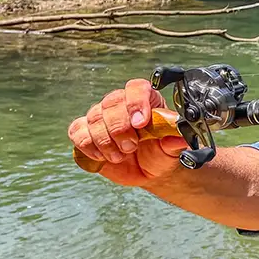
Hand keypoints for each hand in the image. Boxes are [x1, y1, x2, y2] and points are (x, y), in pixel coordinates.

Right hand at [67, 78, 188, 186]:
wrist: (149, 170)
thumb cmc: (162, 152)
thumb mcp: (172, 149)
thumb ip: (175, 141)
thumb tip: (181, 136)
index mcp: (146, 100)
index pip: (136, 88)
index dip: (136, 102)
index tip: (140, 123)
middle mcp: (122, 104)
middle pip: (112, 103)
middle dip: (120, 129)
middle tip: (132, 147)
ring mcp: (102, 117)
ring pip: (93, 118)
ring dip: (105, 141)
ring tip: (120, 156)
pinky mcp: (86, 132)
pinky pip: (77, 131)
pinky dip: (88, 145)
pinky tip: (102, 156)